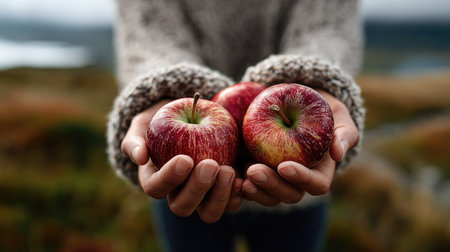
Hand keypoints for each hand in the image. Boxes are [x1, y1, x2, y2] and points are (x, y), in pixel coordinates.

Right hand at [120, 100, 242, 222]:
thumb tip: (139, 157)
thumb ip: (135, 139)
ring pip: (208, 212)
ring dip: (219, 195)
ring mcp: (202, 195)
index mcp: (155, 180)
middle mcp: (177, 193)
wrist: (186, 119)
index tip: (185, 159)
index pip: (156, 188)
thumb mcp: (142, 124)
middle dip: (197, 188)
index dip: (170, 178)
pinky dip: (237, 194)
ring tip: (228, 170)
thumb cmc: (160, 121)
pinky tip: (243, 179)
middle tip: (210, 164)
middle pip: (183, 206)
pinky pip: (230, 203)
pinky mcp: (222, 191)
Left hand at [241, 91, 359, 205]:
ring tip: (241, 178)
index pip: (316, 184)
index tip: (284, 166)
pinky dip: (239, 185)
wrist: (297, 105)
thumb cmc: (323, 111)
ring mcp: (278, 179)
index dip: (301, 178)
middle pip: (289, 194)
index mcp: (320, 171)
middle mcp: (298, 180)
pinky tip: (229, 176)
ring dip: (255, 190)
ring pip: (268, 195)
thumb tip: (338, 154)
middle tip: (254, 170)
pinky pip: (250, 186)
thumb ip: (344, 133)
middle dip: (271, 185)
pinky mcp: (259, 173)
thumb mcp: (339, 116)